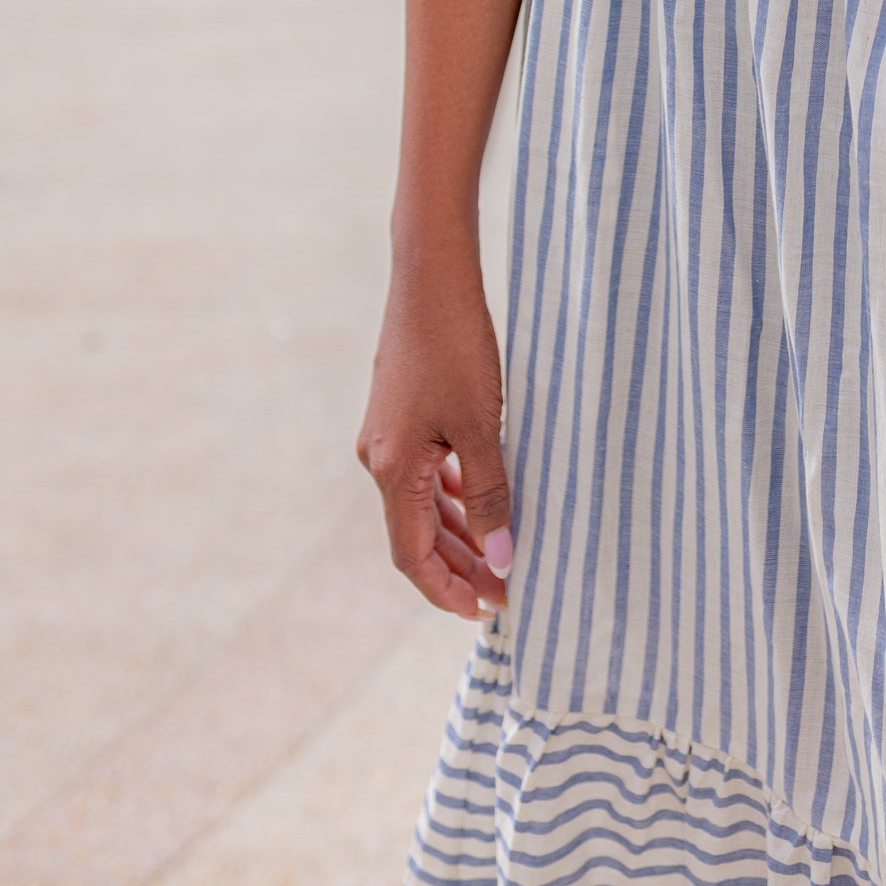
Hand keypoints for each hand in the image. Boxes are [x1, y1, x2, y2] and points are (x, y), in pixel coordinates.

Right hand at [358, 255, 515, 618]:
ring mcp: (388, 435)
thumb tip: (500, 560)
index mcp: (392, 470)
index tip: (489, 612)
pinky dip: (453, 496)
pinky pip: (426, 472)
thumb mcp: (480, 425)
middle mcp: (380, 459)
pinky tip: (483, 500)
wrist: (430, 273)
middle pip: (416, 536)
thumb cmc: (456, 345)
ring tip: (500, 557)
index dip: (448, 592)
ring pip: (422, 504)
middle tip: (505, 592)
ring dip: (458, 534)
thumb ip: (490, 493)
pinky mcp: (402, 413)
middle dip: (459, 569)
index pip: (413, 557)